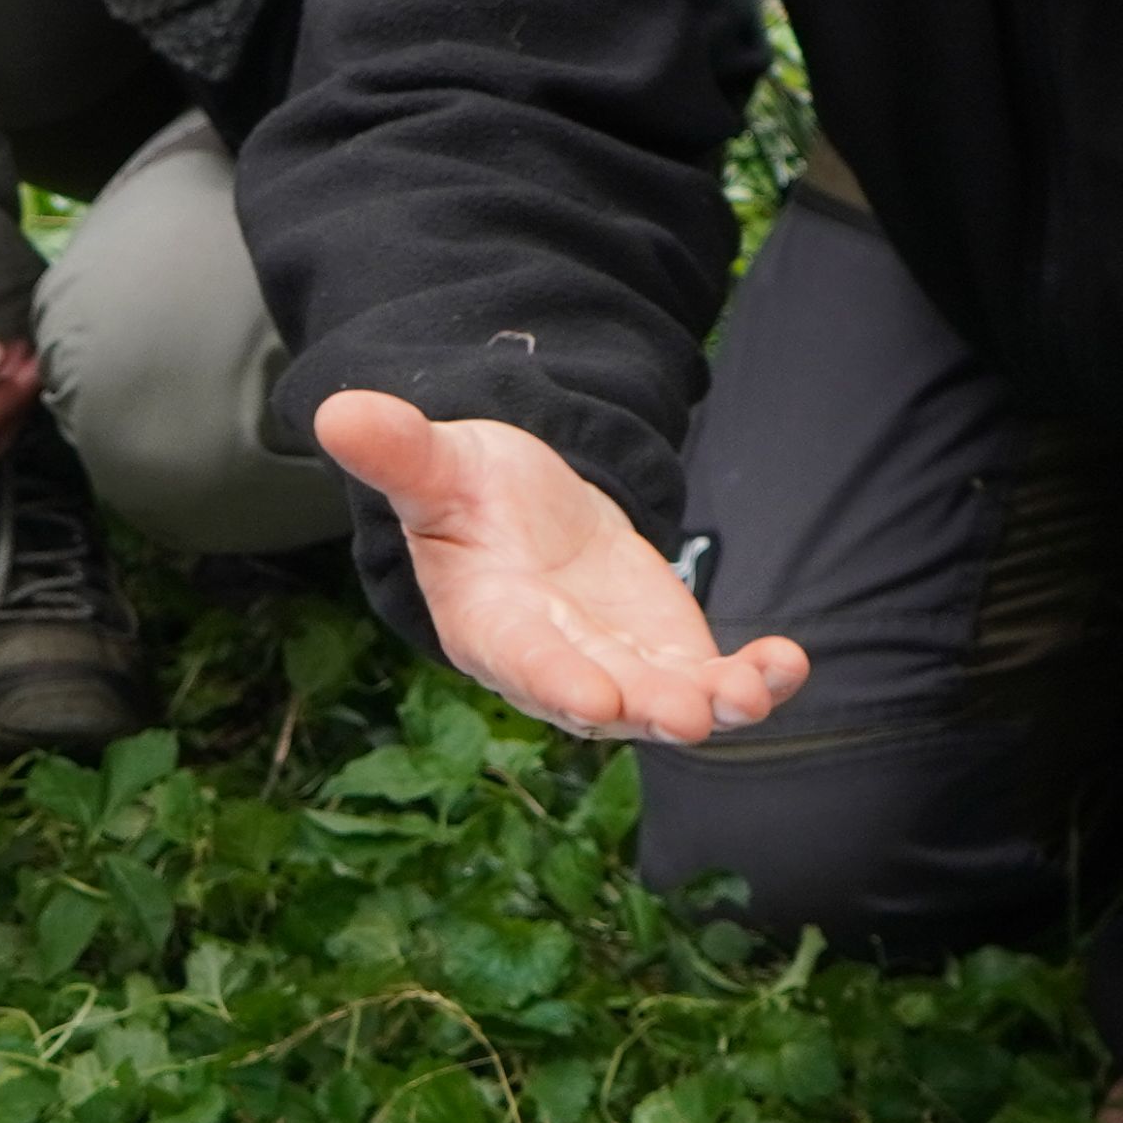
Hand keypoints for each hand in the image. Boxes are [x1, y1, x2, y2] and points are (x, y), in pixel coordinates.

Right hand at [310, 395, 807, 746]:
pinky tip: (788, 662)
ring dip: (712, 704)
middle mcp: (556, 664)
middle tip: (685, 714)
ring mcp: (619, 668)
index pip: (524, 662)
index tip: (596, 700)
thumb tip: (334, 408)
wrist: (521, 516)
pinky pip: (714, 681)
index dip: (559, 681)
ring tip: (752, 691)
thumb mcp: (438, 465)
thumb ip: (398, 451)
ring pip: (667, 703)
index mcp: (492, 624)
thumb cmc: (469, 495)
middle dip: (646, 708)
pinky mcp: (668, 659)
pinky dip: (754, 679)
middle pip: (604, 698)